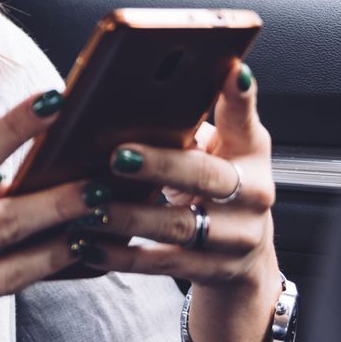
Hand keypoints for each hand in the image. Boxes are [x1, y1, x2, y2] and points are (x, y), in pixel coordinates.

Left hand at [66, 60, 281, 341]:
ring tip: (89, 206)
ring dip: (129, 216)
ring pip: (178, 225)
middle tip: (118, 157)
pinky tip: (88, 244)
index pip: (245, 118)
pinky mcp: (211, 271)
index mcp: (250, 153)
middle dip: (161, 166)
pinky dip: (121, 255)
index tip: (233, 70)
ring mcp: (235, 238)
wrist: (245, 261)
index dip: (241, 96)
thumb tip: (127, 100)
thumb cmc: (218, 190)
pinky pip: (161, 264)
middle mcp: (252, 194)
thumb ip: (190, 129)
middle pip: (206, 177)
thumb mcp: (218, 153)